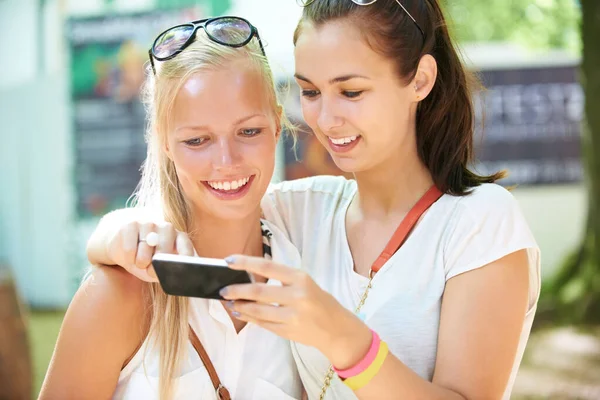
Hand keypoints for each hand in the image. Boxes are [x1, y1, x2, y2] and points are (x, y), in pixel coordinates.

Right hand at [105, 220, 194, 281]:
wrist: (122, 248)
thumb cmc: (146, 261)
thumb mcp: (159, 270)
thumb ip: (168, 272)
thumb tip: (177, 278)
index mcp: (179, 238)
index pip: (186, 247)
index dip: (185, 259)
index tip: (183, 271)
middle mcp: (166, 227)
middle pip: (164, 250)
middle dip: (156, 266)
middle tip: (150, 271)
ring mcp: (150, 224)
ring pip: (145, 251)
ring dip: (140, 263)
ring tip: (139, 262)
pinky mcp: (131, 224)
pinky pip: (130, 249)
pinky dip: (128, 258)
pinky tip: (129, 255)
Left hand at [220, 255, 371, 364]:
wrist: (337, 329)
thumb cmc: (320, 301)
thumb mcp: (305, 283)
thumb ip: (281, 281)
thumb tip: (248, 278)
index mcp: (301, 278)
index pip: (267, 267)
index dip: (245, 263)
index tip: (228, 261)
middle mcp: (297, 296)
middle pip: (258, 292)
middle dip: (236, 291)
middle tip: (223, 290)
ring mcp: (292, 316)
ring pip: (257, 311)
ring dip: (240, 306)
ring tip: (230, 302)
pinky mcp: (288, 332)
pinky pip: (263, 324)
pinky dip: (249, 318)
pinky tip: (241, 313)